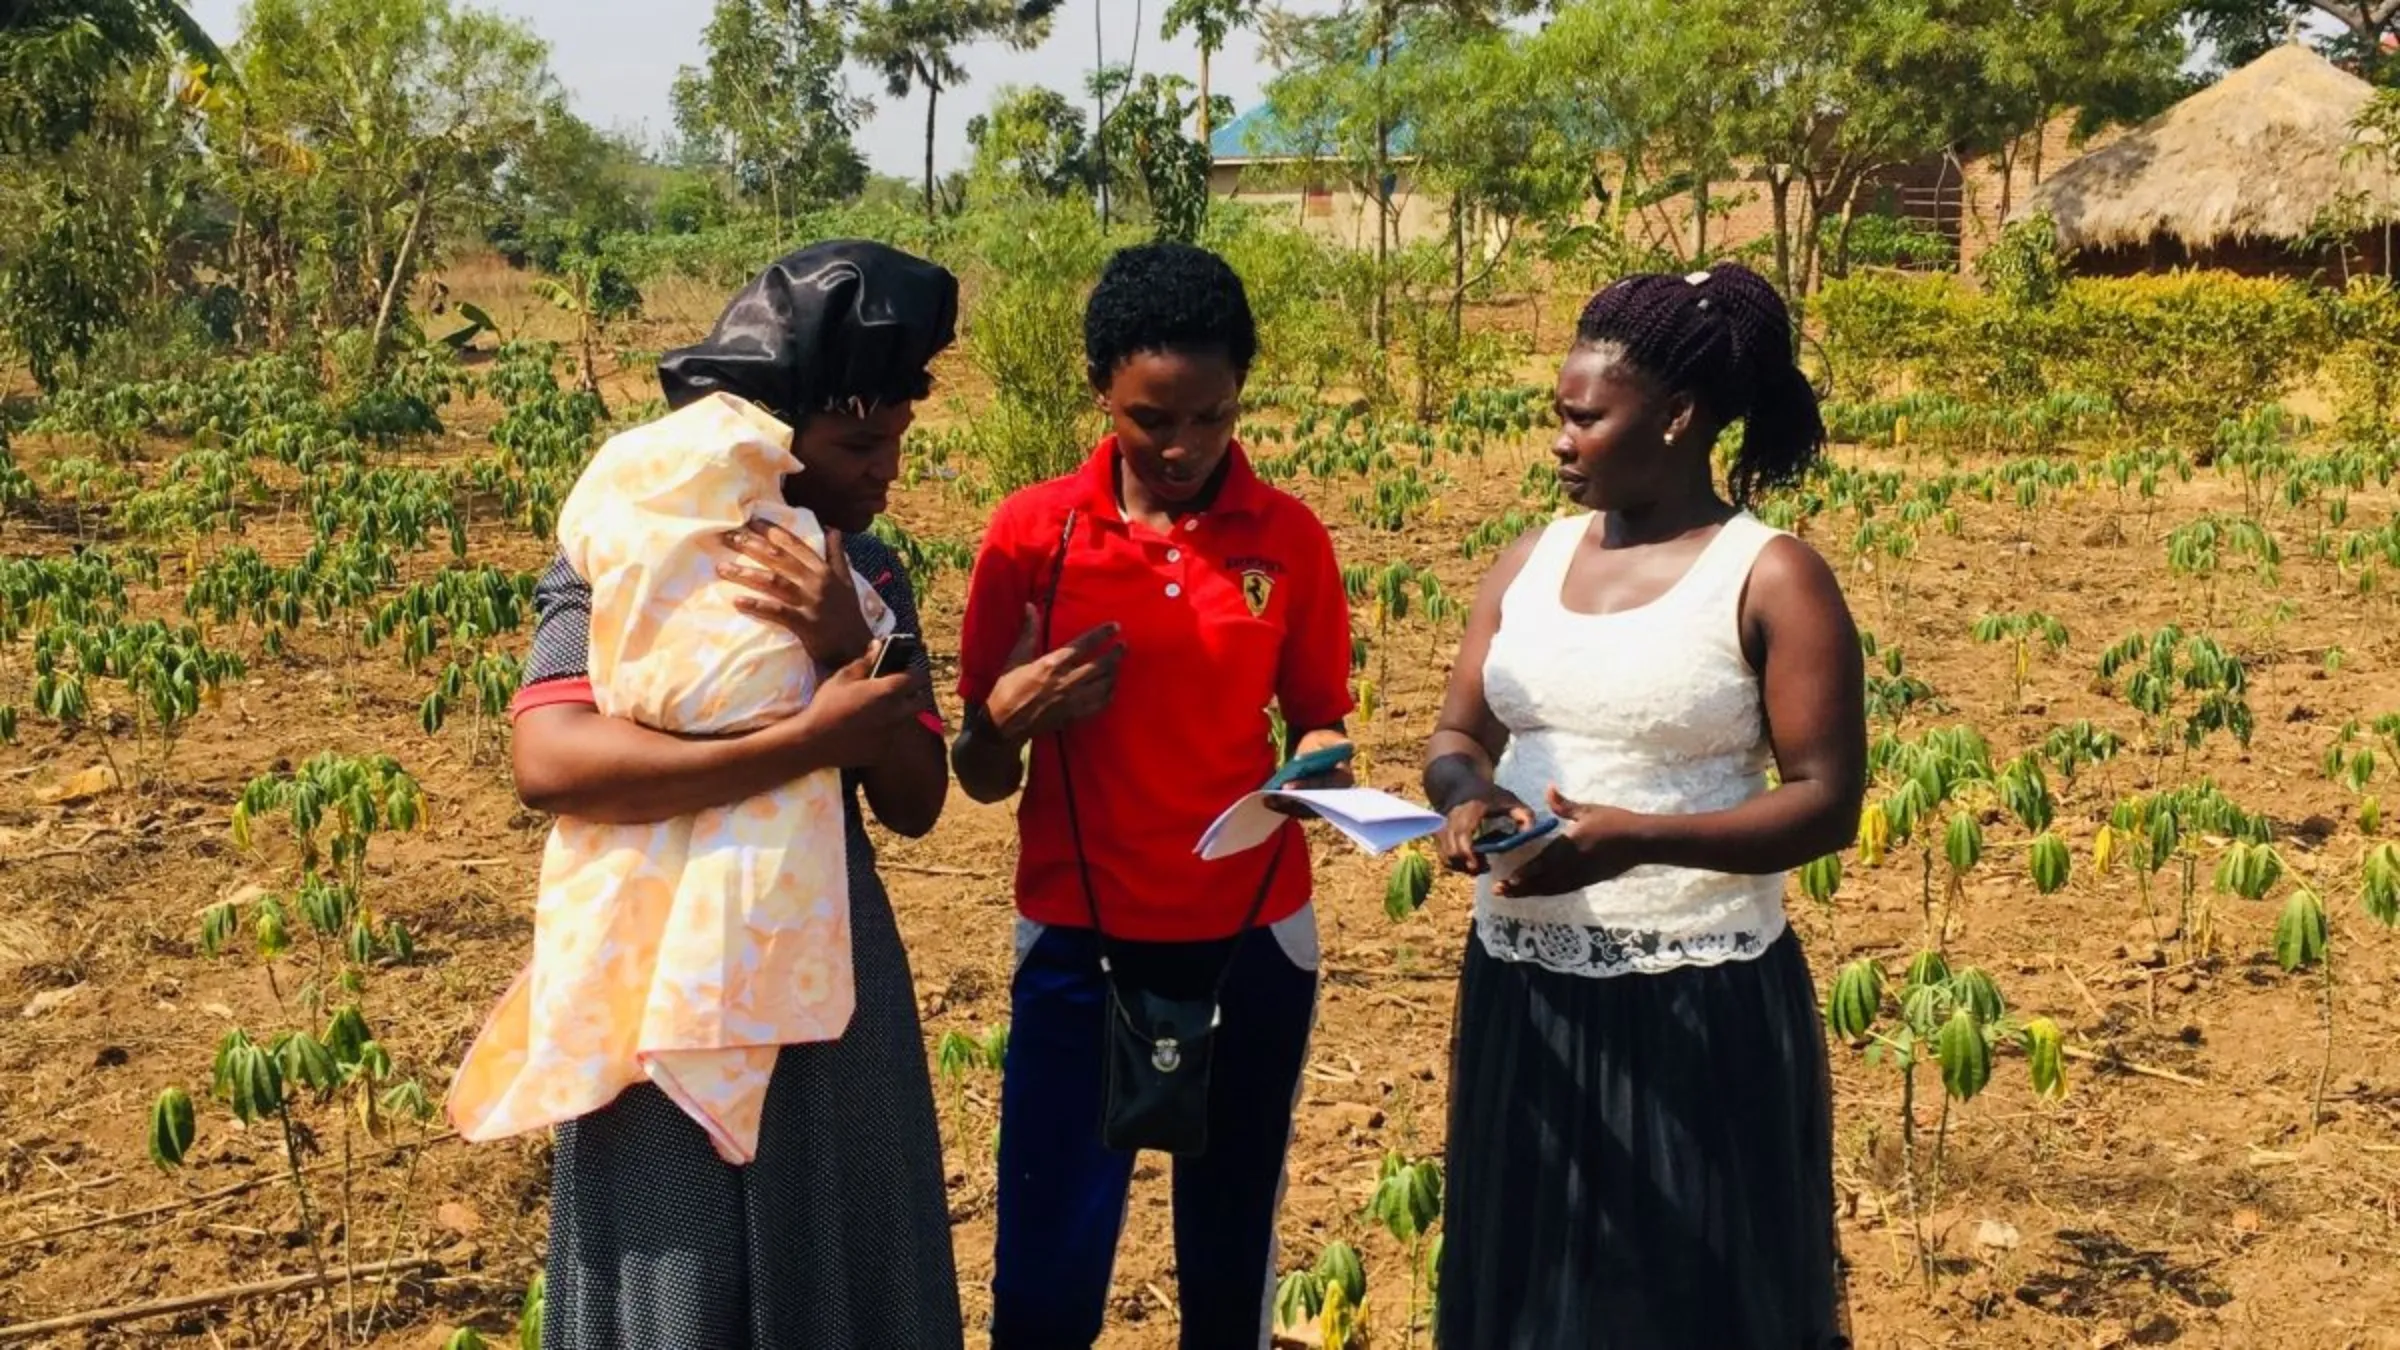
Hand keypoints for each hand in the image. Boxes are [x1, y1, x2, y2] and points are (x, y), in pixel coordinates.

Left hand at [718, 519, 873, 668]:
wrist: (857, 648)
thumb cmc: (848, 614)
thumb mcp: (846, 580)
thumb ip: (836, 554)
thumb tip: (832, 528)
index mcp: (824, 570)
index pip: (795, 544)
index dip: (772, 531)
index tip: (750, 521)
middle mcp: (816, 581)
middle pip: (779, 558)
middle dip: (752, 546)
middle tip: (727, 538)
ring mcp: (810, 602)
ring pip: (773, 582)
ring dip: (746, 573)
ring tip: (722, 568)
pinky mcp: (805, 624)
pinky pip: (776, 612)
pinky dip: (756, 606)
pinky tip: (737, 601)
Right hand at [790, 647, 929, 769]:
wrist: (815, 741)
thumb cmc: (827, 705)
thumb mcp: (844, 677)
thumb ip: (865, 661)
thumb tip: (878, 646)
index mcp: (887, 691)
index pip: (917, 678)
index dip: (914, 673)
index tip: (906, 672)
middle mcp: (895, 713)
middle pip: (920, 702)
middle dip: (914, 694)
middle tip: (898, 691)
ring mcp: (891, 733)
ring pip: (905, 720)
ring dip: (899, 713)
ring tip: (878, 709)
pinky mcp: (884, 750)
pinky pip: (891, 737)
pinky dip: (885, 731)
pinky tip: (867, 728)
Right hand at [985, 604, 1124, 741]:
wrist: (1004, 723)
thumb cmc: (1008, 688)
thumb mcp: (1016, 657)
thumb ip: (1028, 632)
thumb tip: (1029, 605)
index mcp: (1052, 664)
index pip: (1084, 644)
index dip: (1102, 634)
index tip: (1115, 626)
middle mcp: (1066, 682)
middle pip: (1100, 665)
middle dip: (1115, 654)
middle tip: (1124, 646)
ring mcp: (1072, 701)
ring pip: (1103, 685)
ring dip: (1113, 673)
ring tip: (1118, 665)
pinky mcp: (1074, 716)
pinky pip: (1099, 705)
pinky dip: (1108, 695)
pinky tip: (1111, 689)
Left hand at [1268, 728, 1355, 817]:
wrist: (1319, 752)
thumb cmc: (1323, 743)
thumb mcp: (1327, 739)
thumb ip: (1335, 741)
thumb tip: (1346, 744)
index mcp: (1344, 778)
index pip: (1324, 784)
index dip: (1305, 786)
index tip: (1286, 786)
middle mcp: (1335, 796)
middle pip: (1313, 802)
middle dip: (1292, 801)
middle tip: (1273, 798)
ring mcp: (1323, 803)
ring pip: (1303, 809)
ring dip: (1285, 806)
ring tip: (1267, 800)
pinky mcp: (1311, 806)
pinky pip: (1297, 809)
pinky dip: (1283, 806)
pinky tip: (1267, 801)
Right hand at [1434, 785, 1535, 875]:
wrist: (1459, 784)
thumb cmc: (1487, 794)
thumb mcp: (1509, 800)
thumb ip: (1524, 815)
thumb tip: (1530, 834)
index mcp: (1469, 812)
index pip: (1463, 837)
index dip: (1469, 855)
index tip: (1480, 865)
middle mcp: (1451, 821)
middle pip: (1452, 852)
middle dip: (1467, 865)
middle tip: (1486, 866)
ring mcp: (1442, 829)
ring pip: (1445, 856)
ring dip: (1461, 865)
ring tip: (1479, 863)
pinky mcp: (1438, 836)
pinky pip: (1443, 855)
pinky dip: (1455, 862)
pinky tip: (1470, 857)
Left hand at [1492, 788, 1646, 898]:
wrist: (1640, 842)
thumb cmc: (1615, 822)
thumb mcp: (1588, 810)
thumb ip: (1564, 805)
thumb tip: (1548, 788)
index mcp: (1570, 845)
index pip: (1543, 862)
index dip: (1525, 872)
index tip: (1508, 879)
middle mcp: (1573, 865)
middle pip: (1542, 880)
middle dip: (1519, 887)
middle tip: (1499, 891)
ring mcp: (1580, 876)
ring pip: (1550, 888)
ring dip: (1529, 892)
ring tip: (1510, 894)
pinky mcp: (1587, 881)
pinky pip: (1562, 890)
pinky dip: (1546, 892)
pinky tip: (1536, 892)